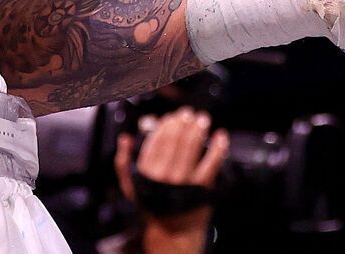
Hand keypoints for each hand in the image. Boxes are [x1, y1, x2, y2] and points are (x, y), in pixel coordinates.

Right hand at [115, 107, 224, 249]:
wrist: (174, 231)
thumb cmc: (153, 205)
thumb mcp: (131, 186)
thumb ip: (123, 162)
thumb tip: (125, 138)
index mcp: (147, 172)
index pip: (156, 140)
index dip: (165, 125)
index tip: (171, 117)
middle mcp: (164, 175)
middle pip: (175, 140)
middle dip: (183, 122)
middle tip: (188, 113)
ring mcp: (184, 181)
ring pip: (192, 147)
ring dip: (199, 129)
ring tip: (203, 119)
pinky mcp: (201, 187)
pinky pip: (211, 163)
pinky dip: (218, 148)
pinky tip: (220, 136)